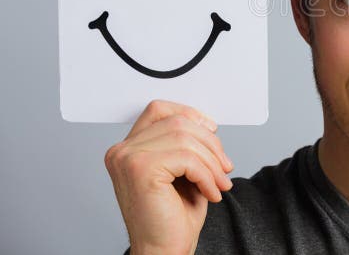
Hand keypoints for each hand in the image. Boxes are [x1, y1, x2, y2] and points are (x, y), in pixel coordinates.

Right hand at [104, 100, 234, 254]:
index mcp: (128, 148)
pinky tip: (211, 193)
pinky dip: (207, 175)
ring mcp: (127, 158)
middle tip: (224, 168)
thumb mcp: (184, 170)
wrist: (164, 251)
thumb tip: (207, 123)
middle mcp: (122, 151)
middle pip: (178, 122)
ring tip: (219, 183)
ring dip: (212, 162)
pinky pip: (187, 158)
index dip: (190, 114)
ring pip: (186, 138)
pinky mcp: (140, 169)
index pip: (159, 109)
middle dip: (210, 144)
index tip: (212, 131)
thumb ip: (187, 143)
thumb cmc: (173, 216)